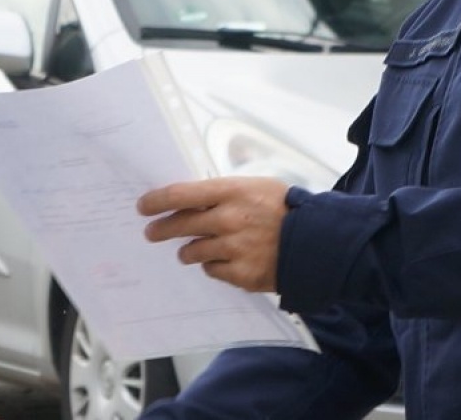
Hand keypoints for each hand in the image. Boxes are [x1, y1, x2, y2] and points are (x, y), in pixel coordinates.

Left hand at [137, 177, 290, 291]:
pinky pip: (211, 271)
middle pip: (180, 225)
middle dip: (160, 229)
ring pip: (192, 252)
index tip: (143, 206)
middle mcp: (229, 220)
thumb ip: (223, 193)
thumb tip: (189, 199)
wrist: (317, 242)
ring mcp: (234, 249)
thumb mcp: (255, 187)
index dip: (157, 200)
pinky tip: (223, 260)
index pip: (181, 194)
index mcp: (232, 192)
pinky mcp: (241, 274)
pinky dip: (213, 266)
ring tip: (190, 249)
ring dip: (187, 251)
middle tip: (151, 232)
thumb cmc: (285, 209)